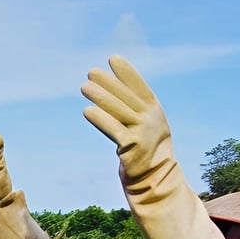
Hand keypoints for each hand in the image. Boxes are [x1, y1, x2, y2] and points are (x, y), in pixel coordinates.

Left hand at [81, 56, 226, 238]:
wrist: (154, 180)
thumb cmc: (145, 149)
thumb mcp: (144, 124)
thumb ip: (131, 107)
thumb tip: (110, 87)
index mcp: (155, 111)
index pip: (140, 87)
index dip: (127, 73)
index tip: (113, 59)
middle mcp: (152, 120)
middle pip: (126, 96)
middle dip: (108, 82)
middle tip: (90, 72)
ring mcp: (143, 133)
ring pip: (118, 110)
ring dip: (100, 97)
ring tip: (84, 86)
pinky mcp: (132, 148)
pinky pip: (113, 130)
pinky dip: (101, 119)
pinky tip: (87, 110)